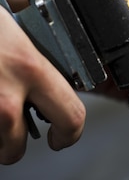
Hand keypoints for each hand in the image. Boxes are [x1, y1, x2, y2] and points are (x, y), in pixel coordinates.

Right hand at [0, 6, 85, 163]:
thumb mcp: (14, 30)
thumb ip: (35, 62)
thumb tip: (53, 82)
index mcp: (30, 68)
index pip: (70, 117)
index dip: (69, 134)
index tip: (60, 136)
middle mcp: (4, 96)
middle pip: (15, 150)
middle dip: (13, 147)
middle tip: (11, 136)